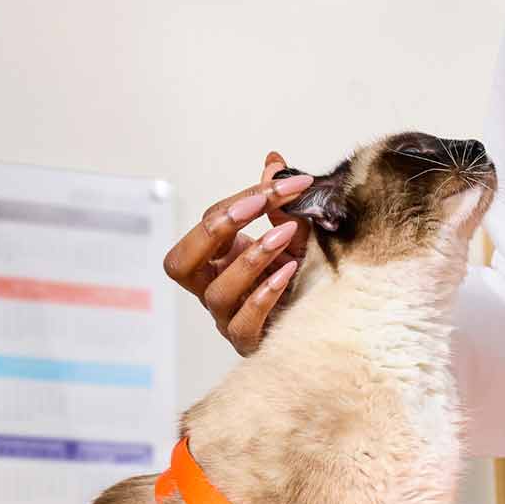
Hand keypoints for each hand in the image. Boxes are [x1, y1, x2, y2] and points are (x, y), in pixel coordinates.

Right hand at [163, 152, 314, 355]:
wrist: (322, 323)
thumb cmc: (299, 280)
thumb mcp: (293, 235)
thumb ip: (279, 203)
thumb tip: (274, 161)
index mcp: (214, 259)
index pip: (210, 223)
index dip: (244, 199)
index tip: (285, 182)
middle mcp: (211, 288)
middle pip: (182, 262)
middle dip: (218, 228)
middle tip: (260, 204)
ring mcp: (226, 318)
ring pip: (218, 293)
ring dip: (251, 258)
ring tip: (284, 236)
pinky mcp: (247, 342)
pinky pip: (243, 323)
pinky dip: (264, 296)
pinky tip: (288, 272)